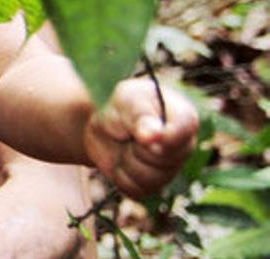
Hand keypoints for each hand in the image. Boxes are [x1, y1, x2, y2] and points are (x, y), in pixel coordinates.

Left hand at [84, 78, 198, 198]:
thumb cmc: (123, 106)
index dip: (166, 136)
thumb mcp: (128, 101)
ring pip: (151, 180)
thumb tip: (153, 136)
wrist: (105, 125)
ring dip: (127, 162)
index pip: (185, 128)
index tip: (145, 137)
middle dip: (137, 147)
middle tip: (127, 132)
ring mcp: (170, 169)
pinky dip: (120, 176)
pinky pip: (136, 190)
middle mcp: (183, 147)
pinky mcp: (152, 185)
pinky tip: (120, 160)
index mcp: (183, 118)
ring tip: (125, 145)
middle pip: (166, 161)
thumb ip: (141, 115)